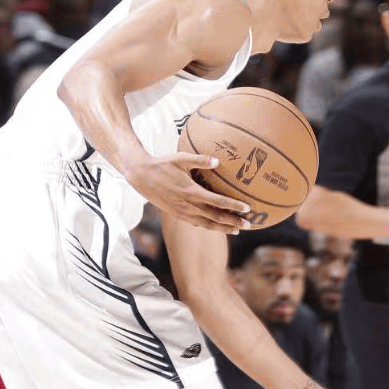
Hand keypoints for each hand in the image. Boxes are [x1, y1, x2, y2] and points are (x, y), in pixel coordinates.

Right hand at [126, 152, 252, 232]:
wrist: (140, 175)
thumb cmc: (162, 164)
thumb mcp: (180, 158)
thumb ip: (200, 160)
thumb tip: (218, 161)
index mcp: (191, 192)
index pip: (218, 202)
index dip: (233, 206)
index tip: (247, 208)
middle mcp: (188, 205)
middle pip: (216, 218)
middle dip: (233, 222)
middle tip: (249, 224)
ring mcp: (182, 212)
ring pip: (207, 224)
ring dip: (223, 228)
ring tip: (237, 230)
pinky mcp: (177, 214)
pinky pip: (196, 223)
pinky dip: (209, 226)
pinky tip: (216, 226)